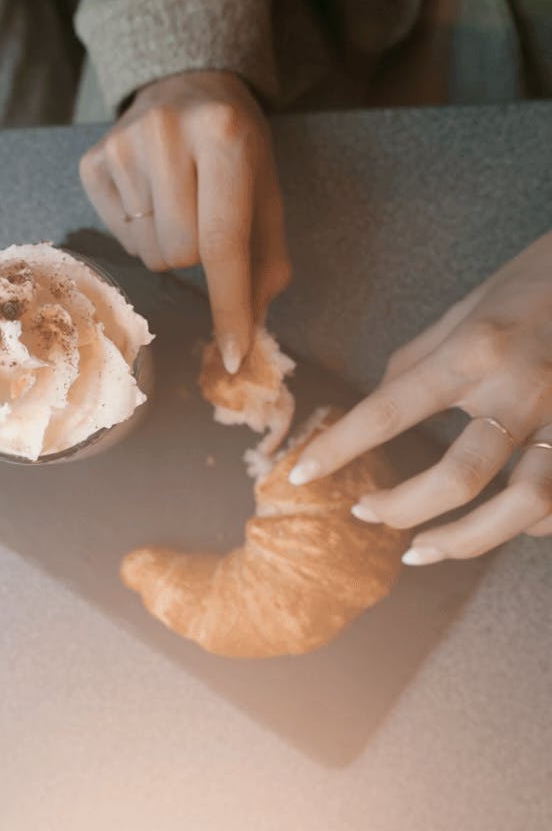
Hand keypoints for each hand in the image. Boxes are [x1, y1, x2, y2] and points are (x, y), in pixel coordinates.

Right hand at [79, 69, 290, 372]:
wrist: (187, 83)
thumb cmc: (235, 148)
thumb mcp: (265, 191)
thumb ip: (267, 261)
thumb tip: (253, 332)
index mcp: (225, 137)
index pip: (223, 242)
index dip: (229, 306)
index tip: (235, 356)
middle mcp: (168, 133)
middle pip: (181, 254)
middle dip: (198, 255)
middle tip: (203, 212)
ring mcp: (123, 144)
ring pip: (149, 253)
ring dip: (168, 244)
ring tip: (177, 200)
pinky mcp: (92, 158)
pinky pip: (120, 238)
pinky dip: (140, 232)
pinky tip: (151, 195)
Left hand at [289, 229, 551, 561]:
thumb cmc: (532, 281)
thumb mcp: (465, 309)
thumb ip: (420, 363)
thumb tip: (379, 404)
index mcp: (474, 351)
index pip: (389, 410)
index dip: (338, 449)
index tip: (302, 475)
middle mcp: (519, 389)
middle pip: (457, 479)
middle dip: (401, 510)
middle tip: (367, 513)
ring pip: (522, 506)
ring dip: (465, 541)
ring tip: (424, 549)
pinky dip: (526, 525)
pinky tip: (496, 527)